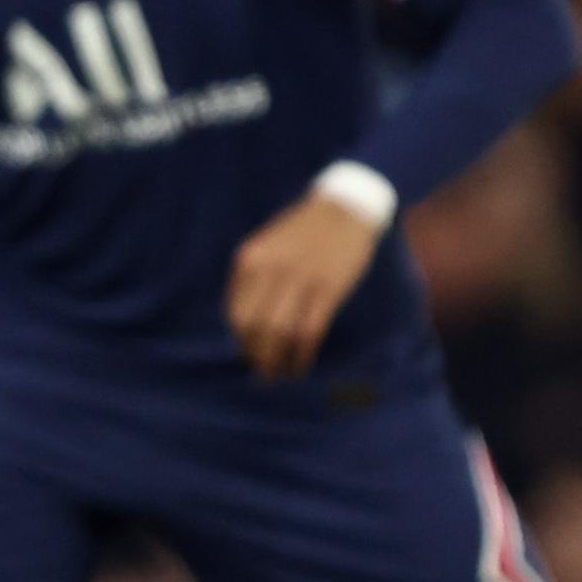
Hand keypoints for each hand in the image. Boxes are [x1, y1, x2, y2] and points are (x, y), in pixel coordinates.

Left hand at [225, 185, 384, 379]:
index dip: (241, 341)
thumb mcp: (266, 245)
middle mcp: (271, 270)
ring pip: (280, 333)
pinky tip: (301, 364)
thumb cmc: (304, 231)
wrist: (346, 207)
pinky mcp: (329, 288)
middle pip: (254, 329)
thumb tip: (243, 325)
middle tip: (264, 374)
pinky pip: (310, 331)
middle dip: (256, 357)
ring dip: (278, 361)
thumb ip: (252, 278)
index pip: (236, 315)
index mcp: (250, 260)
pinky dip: (302, 354)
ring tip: (281, 375)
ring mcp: (301, 279)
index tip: (249, 355)